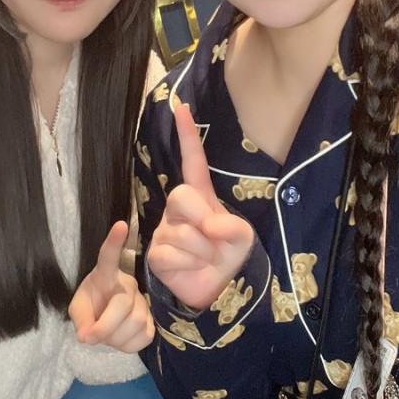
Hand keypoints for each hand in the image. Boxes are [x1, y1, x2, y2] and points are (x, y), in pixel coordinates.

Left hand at [69, 221, 153, 351]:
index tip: (120, 225)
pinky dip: (127, 346)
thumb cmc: (91, 306)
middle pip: (122, 304)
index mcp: (106, 275)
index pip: (109, 256)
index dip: (114, 242)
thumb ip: (80, 320)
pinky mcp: (152, 321)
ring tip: (105, 336)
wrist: (104, 318)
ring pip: (134, 323)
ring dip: (114, 339)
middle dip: (105, 327)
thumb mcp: (78, 310)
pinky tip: (120, 339)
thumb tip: (87, 336)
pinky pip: (144, 337)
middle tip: (90, 337)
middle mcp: (128, 284)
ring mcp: (143, 302)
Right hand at [147, 102, 253, 309]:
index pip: (192, 162)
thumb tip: (207, 226)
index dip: (187, 136)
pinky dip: (188, 263)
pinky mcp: (156, 254)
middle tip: (213, 237)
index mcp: (201, 197)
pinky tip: (190, 267)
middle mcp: (179, 210)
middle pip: (181, 197)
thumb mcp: (242, 236)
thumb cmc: (229, 257)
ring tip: (206, 259)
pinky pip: (170, 252)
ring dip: (202, 250)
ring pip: (181, 232)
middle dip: (201, 218)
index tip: (180, 107)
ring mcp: (164, 231)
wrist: (220, 290)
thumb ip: (231, 225)